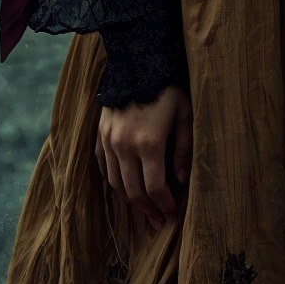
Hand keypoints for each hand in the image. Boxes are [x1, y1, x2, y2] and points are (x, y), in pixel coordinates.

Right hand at [95, 84, 192, 225]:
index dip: (164, 205)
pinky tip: (126, 188)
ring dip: (131, 200)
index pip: (154, 188)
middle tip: (160, 221)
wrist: (137, 62)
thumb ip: (183, 150)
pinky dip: (114, 182)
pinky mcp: (99, 135)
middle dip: (148, 210)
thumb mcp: (185, 115)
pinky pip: (103, 167)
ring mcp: (108, 141)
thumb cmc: (168, 88)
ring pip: (115, 183)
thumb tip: (180, 181)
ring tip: (145, 210)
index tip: (172, 215)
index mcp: (148, 143)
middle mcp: (124, 146)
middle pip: (133, 191)